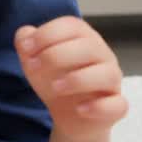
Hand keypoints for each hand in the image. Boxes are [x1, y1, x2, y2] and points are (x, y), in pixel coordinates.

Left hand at [15, 16, 127, 141]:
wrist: (69, 116)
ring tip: (55, 87)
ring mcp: (112, 81)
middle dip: (57, 55)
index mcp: (83, 38)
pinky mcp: (116, 106)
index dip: (47, 34)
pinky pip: (118, 104)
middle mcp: (102, 55)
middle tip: (34, 67)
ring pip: (107, 74)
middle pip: (89, 46)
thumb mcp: (35, 62)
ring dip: (78, 79)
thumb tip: (24, 34)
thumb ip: (26, 45)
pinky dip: (99, 107)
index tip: (26, 49)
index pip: (71, 25)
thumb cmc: (56, 80)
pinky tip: (80, 109)